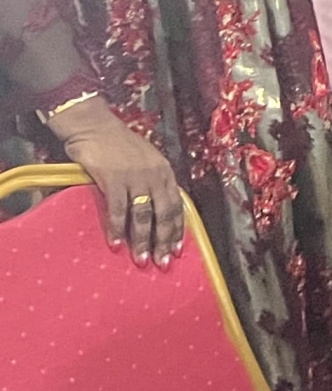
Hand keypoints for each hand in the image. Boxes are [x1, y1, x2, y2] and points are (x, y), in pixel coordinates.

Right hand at [49, 98, 181, 266]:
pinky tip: (116, 244)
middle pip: (163, 214)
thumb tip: (156, 210)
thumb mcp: (146, 161)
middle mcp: (155, 176)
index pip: (176, 206)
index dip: (177, 229)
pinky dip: (117, 229)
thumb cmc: (120, 146)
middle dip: (163, 241)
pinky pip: (118, 210)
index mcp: (165, 172)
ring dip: (142, 240)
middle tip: (162, 263)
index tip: (177, 249)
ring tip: (141, 260)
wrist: (96, 128)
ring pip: (143, 215)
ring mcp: (135, 178)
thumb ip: (153, 182)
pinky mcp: (114, 180)